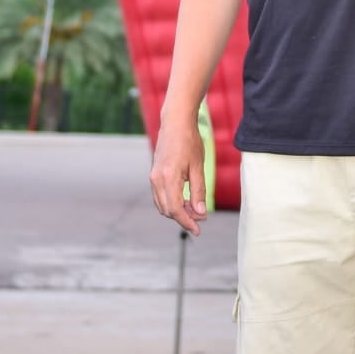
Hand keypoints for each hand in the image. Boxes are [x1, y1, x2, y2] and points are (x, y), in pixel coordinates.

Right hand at [149, 117, 208, 235]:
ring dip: (177, 211)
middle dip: (184, 217)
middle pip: (167, 210)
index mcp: (169, 177)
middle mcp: (157, 179)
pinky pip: (160, 196)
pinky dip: (171, 202)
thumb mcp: (198, 167)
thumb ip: (199, 191)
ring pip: (162, 205)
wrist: (175, 123)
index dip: (187, 222)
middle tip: (201, 216)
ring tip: (195, 207)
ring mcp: (153, 177)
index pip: (175, 209)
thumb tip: (201, 213)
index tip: (198, 230)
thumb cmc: (189, 141)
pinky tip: (185, 199)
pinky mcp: (154, 175)